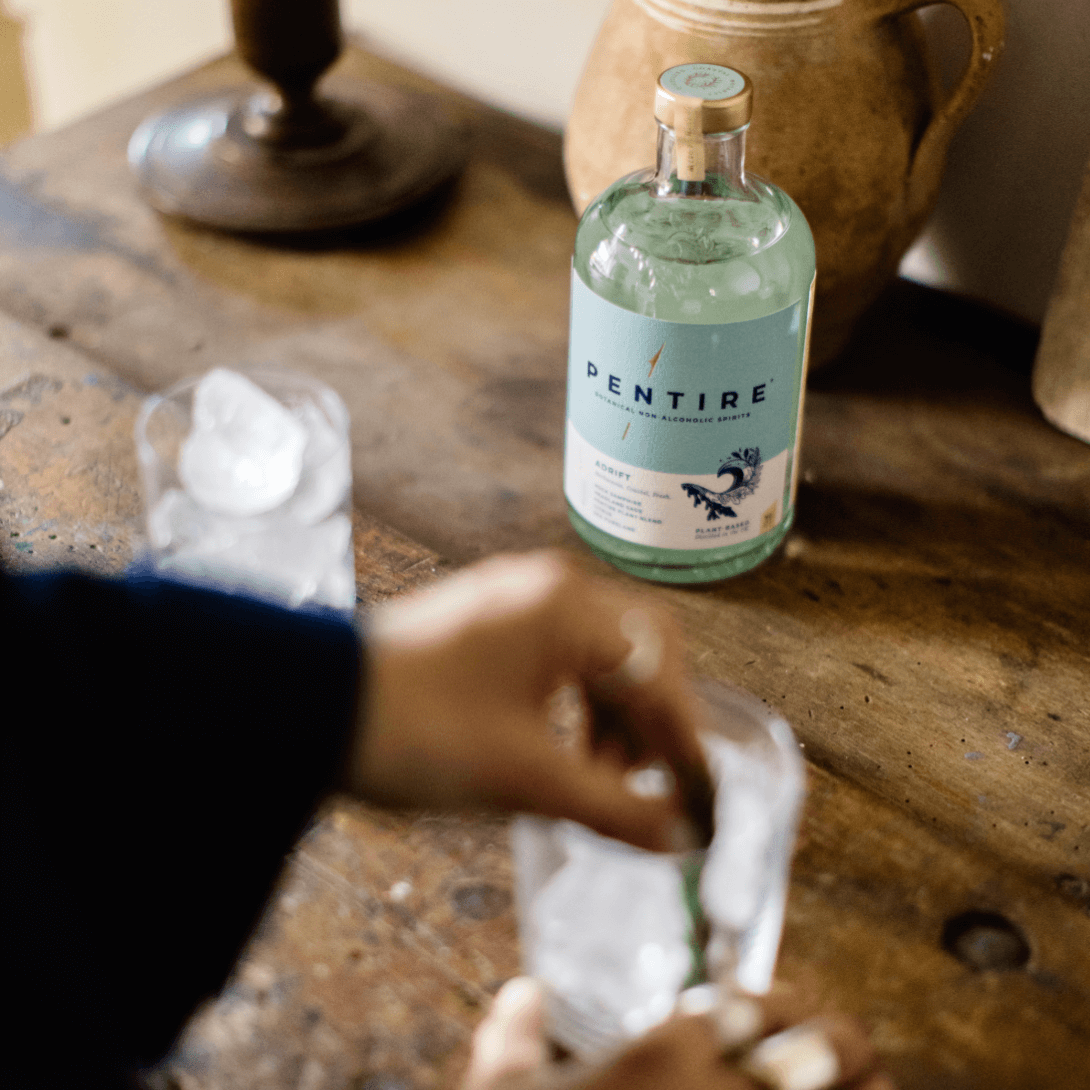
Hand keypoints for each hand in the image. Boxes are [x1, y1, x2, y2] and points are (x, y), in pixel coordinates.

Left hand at [347, 550, 708, 851]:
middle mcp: (544, 588)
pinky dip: (571, 707)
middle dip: (647, 724)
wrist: (305, 708)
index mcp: (565, 608)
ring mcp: (510, 600)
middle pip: (634, 652)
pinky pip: (555, 657)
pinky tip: (558, 751)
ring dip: (608, 720)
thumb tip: (674, 836)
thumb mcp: (524, 778)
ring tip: (593, 780)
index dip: (684, 739)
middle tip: (645, 786)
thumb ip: (613, 807)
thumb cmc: (411, 729)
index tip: (698, 794)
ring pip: (594, 656)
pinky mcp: (483, 621)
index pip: (657, 668)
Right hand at [462, 978, 894, 1089]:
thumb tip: (521, 996)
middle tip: (837, 1045)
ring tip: (869, 1084)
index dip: (777, 1000)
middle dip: (840, 1037)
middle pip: (832, 1043)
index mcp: (668, 1054)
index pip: (754, 1002)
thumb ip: (511, 1047)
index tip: (771, 1010)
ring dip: (871, 1086)